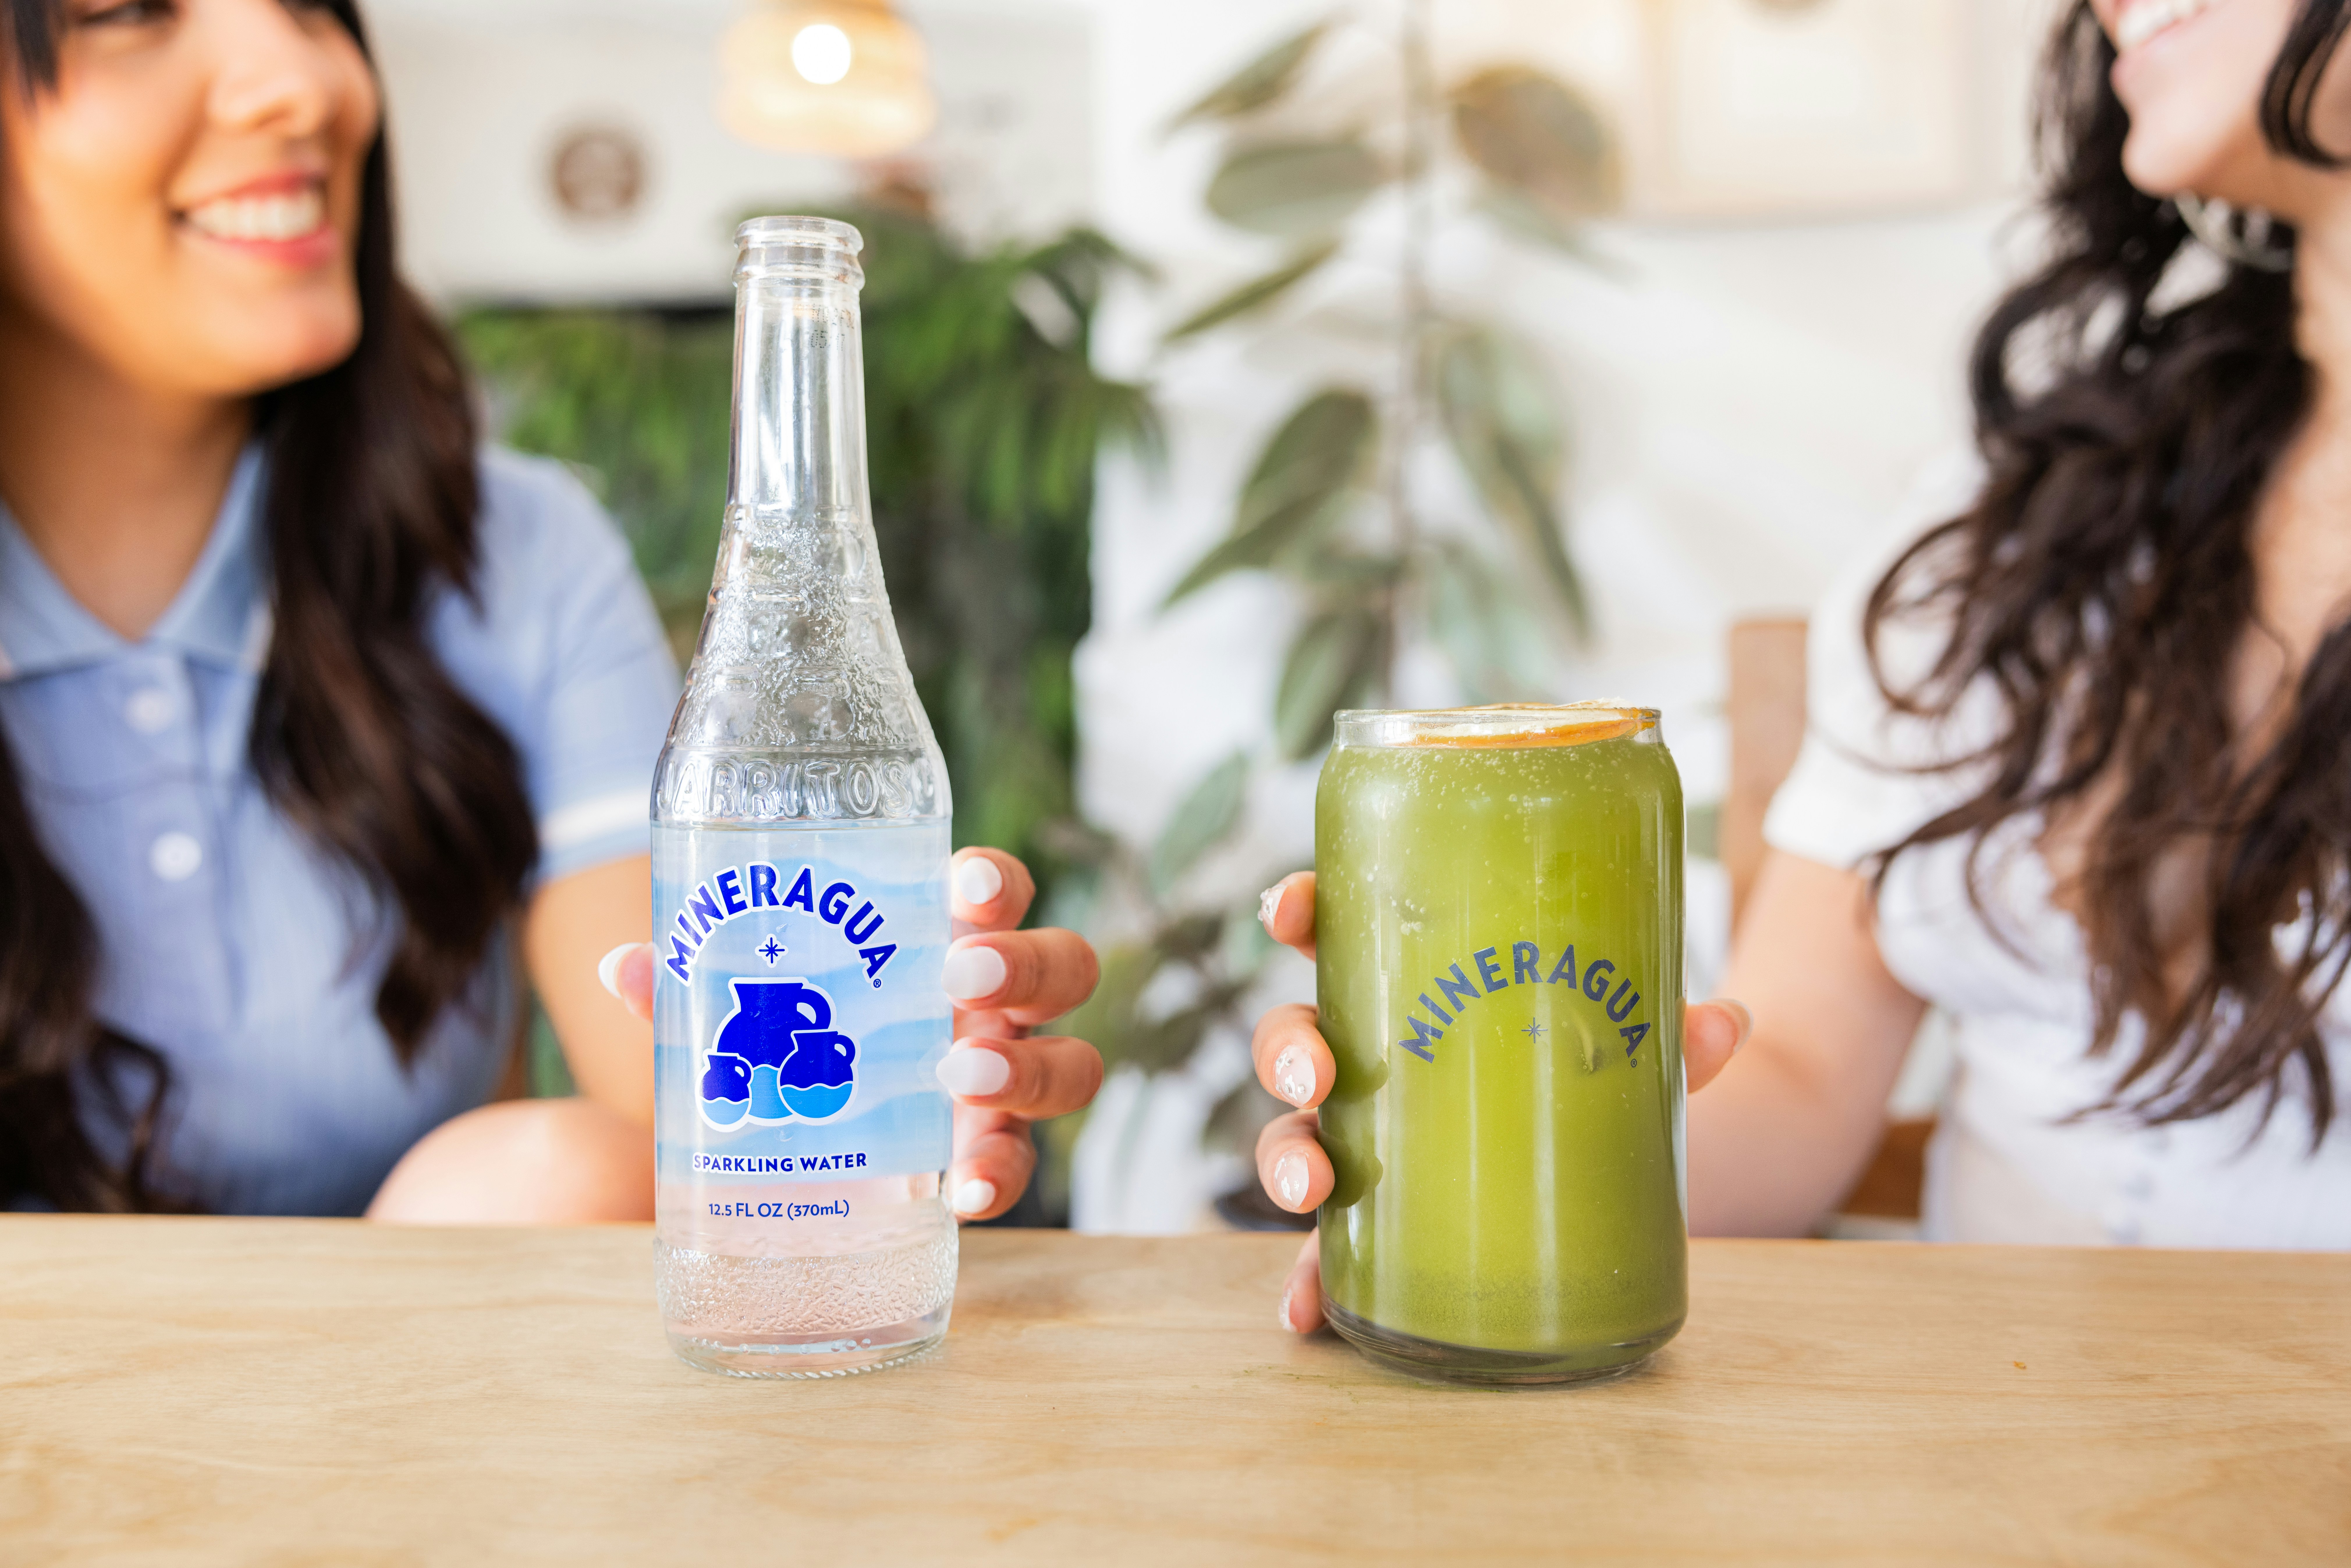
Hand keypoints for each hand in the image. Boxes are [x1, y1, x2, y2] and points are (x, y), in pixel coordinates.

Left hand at [598, 847, 1101, 1222]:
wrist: (819, 1145)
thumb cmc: (803, 1041)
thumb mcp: (753, 1008)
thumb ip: (698, 986)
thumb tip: (623, 965)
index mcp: (949, 942)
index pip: (996, 891)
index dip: (993, 883)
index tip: (961, 887)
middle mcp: (998, 1005)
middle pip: (1064, 966)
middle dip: (1026, 965)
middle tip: (962, 979)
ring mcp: (1007, 1080)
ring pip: (1071, 1064)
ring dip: (1028, 1068)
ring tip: (964, 1078)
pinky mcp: (991, 1153)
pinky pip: (1022, 1164)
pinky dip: (998, 1174)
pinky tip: (962, 1192)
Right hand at [1249, 871, 1751, 1333]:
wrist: (1587, 1158)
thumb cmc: (1572, 1068)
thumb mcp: (1623, 1048)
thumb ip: (1666, 1037)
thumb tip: (1730, 1020)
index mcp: (1406, 985)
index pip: (1335, 931)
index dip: (1300, 910)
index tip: (1291, 911)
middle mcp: (1367, 1057)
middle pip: (1296, 1036)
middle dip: (1286, 1049)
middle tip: (1317, 1074)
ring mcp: (1363, 1137)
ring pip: (1295, 1134)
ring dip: (1285, 1159)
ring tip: (1311, 1187)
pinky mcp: (1375, 1219)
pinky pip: (1327, 1247)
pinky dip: (1309, 1280)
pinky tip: (1305, 1312)